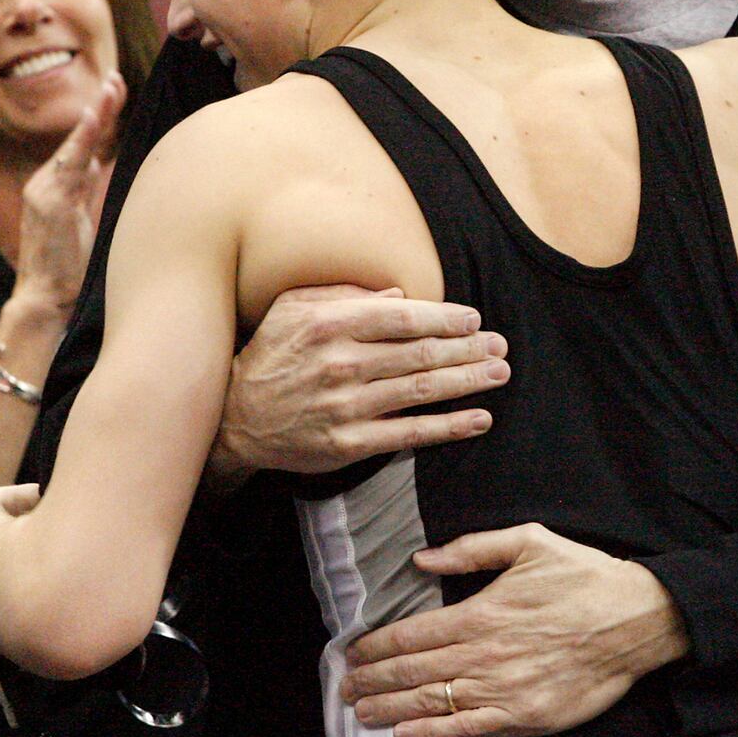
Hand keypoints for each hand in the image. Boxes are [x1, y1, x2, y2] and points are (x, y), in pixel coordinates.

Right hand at [14, 73, 124, 312]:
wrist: (43, 297)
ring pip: (76, 145)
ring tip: (111, 87)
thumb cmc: (68, 264)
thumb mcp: (83, 219)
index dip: (99, 116)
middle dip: (100, 106)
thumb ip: (86, 190)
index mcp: (55, 185)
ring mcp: (44, 190)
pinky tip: (93, 118)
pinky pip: (69, 164)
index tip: (115, 89)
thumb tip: (98, 164)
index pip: (82, 143)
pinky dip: (81, 139)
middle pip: (79, 137)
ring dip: (96, 114)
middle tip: (116, 77)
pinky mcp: (48, 201)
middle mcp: (46, 182)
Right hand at [210, 286, 509, 477]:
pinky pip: (410, 432)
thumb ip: (346, 293)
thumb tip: (399, 293)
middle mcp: (342, 363)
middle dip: (469, 349)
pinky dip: (449, 426)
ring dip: (468, 382)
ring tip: (499, 374)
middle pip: (422, 353)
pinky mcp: (350, 443)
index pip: (404, 318)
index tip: (474, 320)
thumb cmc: (272, 353)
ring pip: (422, 390)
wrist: (236, 417)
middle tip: (500, 346)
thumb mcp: (295, 307)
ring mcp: (347, 406)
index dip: (446, 318)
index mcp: (332, 324)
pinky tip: (479, 418)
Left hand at [342, 524, 688, 736]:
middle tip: (345, 686)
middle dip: (373, 680)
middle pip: (414, 671)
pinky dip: (430, 734)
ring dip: (390, 708)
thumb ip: (472, 549)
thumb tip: (422, 559)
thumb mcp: (529, 541)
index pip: (413, 633)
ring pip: (432, 701)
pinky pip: (466, 729)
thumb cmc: (583, 577)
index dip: (377, 646)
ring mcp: (503, 689)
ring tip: (361, 711)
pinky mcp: (524, 717)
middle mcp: (485, 654)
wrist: (636, 619)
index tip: (354, 652)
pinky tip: (404, 736)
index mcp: (482, 612)